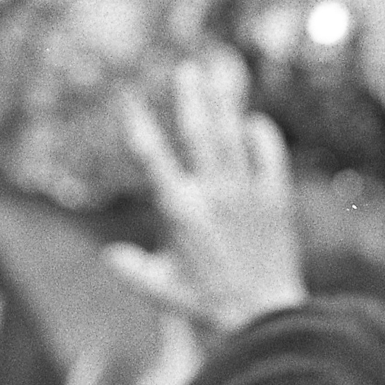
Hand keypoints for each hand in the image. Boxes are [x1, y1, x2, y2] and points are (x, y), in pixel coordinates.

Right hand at [106, 52, 306, 333]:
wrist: (265, 315)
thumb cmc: (209, 306)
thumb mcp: (161, 292)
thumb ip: (133, 271)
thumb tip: (109, 255)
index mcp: (180, 210)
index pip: (154, 157)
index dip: (139, 125)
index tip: (130, 100)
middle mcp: (213, 193)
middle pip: (198, 132)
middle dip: (190, 98)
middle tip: (187, 69)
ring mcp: (247, 193)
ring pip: (232, 136)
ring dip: (224, 102)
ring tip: (219, 72)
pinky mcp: (276, 199)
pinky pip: (270, 156)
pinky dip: (262, 135)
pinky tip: (255, 120)